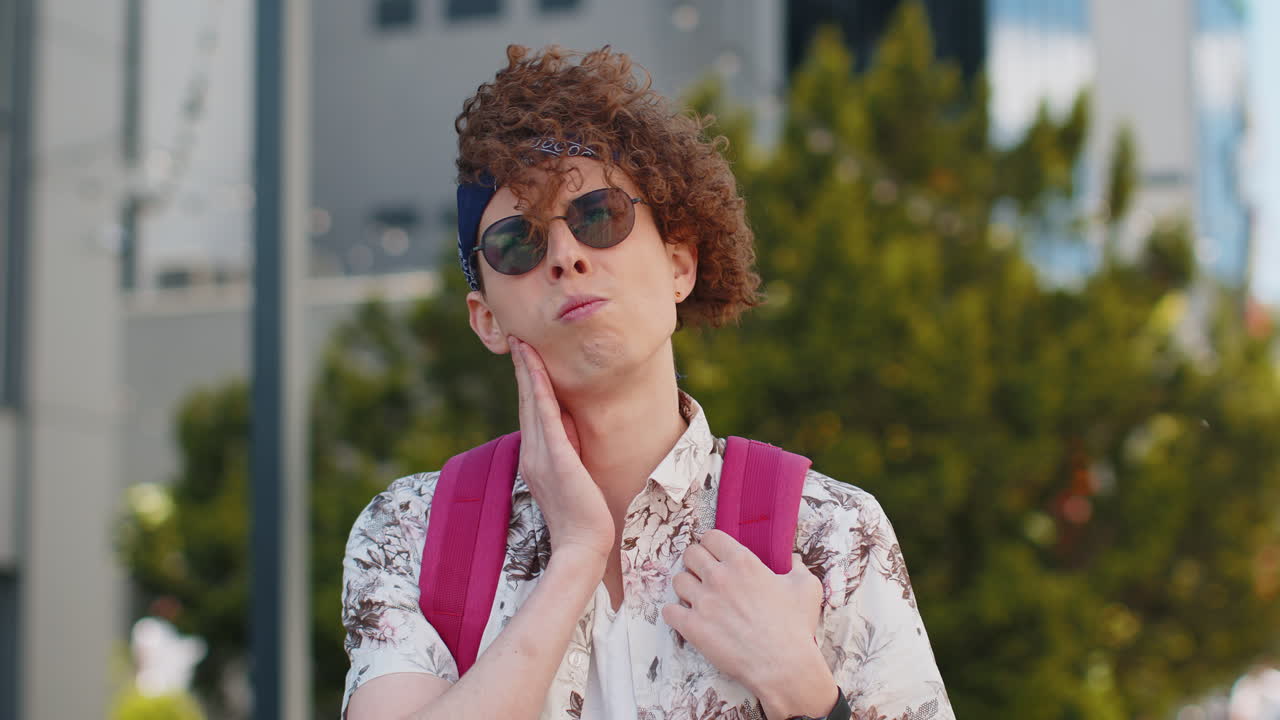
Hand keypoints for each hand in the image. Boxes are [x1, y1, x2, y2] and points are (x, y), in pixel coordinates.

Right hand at [509, 337, 613, 561]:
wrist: (583, 547)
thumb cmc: (584, 517)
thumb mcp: (573, 476)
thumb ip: (567, 450)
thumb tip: (569, 423)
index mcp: (535, 459)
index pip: (530, 413)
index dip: (527, 383)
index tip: (525, 357)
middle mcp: (532, 454)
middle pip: (526, 402)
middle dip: (523, 369)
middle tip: (518, 338)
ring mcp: (541, 456)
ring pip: (532, 403)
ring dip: (528, 371)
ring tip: (523, 344)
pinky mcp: (557, 459)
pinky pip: (546, 417)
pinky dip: (540, 390)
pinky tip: (537, 369)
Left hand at [662, 530, 836, 719]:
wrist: (784, 666)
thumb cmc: (795, 627)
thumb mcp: (807, 587)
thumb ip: (797, 566)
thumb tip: (792, 558)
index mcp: (743, 562)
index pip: (711, 537)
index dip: (712, 544)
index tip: (716, 554)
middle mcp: (719, 577)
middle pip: (690, 554)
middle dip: (696, 562)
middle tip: (704, 574)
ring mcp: (703, 602)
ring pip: (678, 580)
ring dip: (686, 586)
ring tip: (696, 597)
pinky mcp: (693, 627)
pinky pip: (669, 611)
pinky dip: (675, 613)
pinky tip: (686, 617)